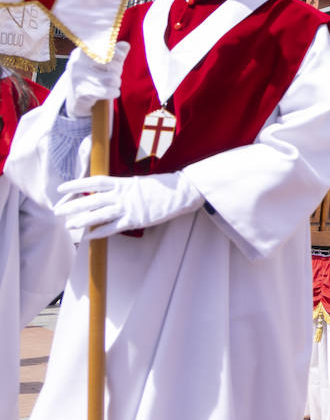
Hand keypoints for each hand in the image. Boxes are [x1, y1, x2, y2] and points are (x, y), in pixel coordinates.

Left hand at [54, 173, 201, 239]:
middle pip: (91, 199)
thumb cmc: (163, 187)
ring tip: (69, 225)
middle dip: (73, 205)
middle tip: (57, 210)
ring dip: (82, 220)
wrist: (181, 192)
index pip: (94, 182)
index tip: (62, 188)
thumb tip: (109, 193)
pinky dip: (99, 233)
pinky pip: (112, 228)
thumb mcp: (140, 182)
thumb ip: (124, 188)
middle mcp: (122, 195)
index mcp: (123, 183)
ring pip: (98, 215)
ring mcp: (128, 208)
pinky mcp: (135, 220)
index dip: (77, 184)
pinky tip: (88, 237)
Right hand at [67, 42, 129, 117]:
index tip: (116, 61)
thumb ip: (115, 52)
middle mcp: (77, 62)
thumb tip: (126, 45)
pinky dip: (113, 93)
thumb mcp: (104, 62)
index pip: (109, 49)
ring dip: (116, 84)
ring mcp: (77, 78)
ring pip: (112, 79)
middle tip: (111, 76)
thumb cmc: (93, 77)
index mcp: (82, 51)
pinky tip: (109, 92)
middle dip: (117, 72)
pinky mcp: (80, 92)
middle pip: (113, 65)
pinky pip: (107, 91)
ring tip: (109, 84)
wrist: (75, 99)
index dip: (118, 56)